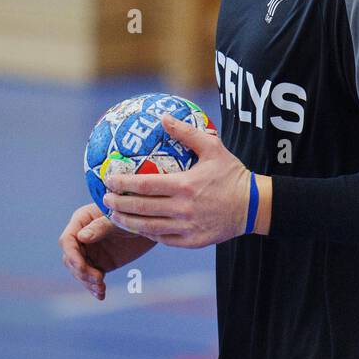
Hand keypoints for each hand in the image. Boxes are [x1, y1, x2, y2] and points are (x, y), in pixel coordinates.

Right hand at [58, 202, 154, 299]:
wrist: (151, 226)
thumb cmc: (134, 214)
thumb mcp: (119, 220)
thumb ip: (101, 227)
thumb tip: (81, 237)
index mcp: (82, 220)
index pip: (67, 240)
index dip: (72, 255)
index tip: (82, 268)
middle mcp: (81, 237)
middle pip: (70, 258)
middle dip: (82, 271)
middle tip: (99, 279)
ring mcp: (89, 251)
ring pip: (78, 271)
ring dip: (87, 282)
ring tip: (101, 289)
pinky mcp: (99, 263)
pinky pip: (90, 278)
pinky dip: (94, 288)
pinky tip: (101, 294)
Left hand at [100, 114, 267, 246]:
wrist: (254, 205)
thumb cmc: (233, 174)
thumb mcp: (213, 148)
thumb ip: (187, 133)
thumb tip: (164, 117)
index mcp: (185, 186)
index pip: (144, 185)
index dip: (123, 183)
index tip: (108, 180)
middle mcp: (183, 209)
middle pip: (141, 208)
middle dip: (118, 204)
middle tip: (105, 199)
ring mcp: (187, 228)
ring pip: (148, 228)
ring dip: (127, 222)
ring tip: (114, 215)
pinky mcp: (192, 241)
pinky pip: (163, 239)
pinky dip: (148, 234)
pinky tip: (139, 228)